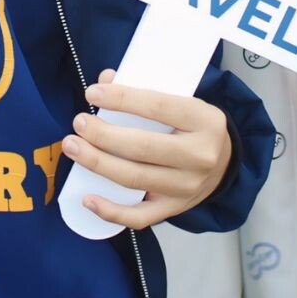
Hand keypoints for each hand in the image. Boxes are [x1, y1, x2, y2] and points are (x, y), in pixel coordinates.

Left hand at [61, 68, 232, 230]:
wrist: (224, 162)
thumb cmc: (194, 126)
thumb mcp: (182, 101)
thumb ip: (144, 90)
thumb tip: (105, 81)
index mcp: (203, 120)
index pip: (158, 106)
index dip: (122, 100)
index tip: (92, 93)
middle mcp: (199, 156)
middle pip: (142, 147)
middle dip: (103, 136)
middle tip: (78, 123)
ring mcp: (187, 186)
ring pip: (135, 179)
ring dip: (97, 164)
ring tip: (72, 147)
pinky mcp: (175, 208)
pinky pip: (139, 216)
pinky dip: (110, 211)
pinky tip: (87, 198)